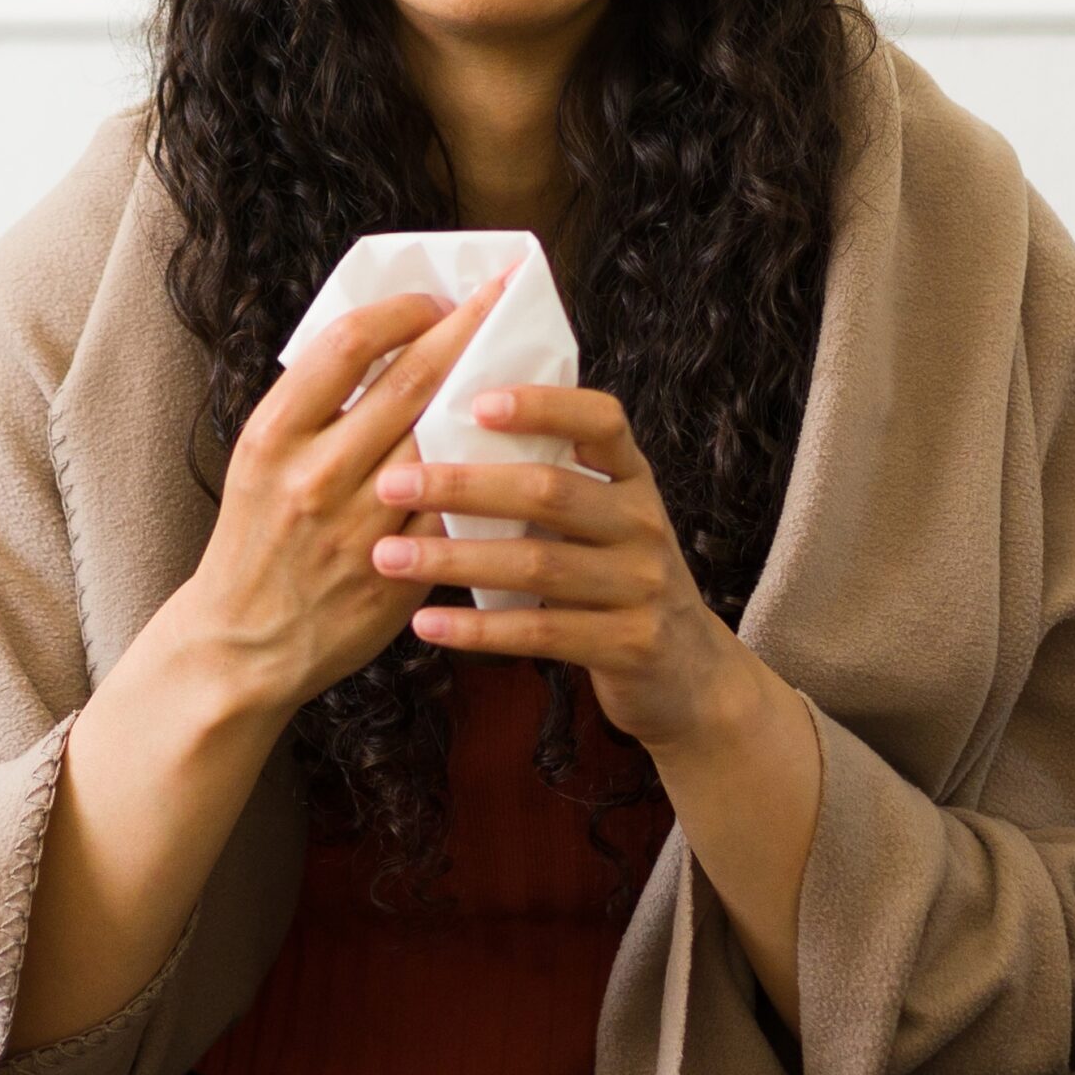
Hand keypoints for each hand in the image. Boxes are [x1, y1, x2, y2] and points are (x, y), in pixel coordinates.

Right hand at [149, 262, 519, 720]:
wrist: (244, 642)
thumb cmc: (257, 539)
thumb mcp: (262, 460)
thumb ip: (315, 408)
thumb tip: (390, 344)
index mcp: (273, 436)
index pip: (347, 345)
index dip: (401, 311)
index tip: (434, 300)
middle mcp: (315, 475)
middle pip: (410, 382)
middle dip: (465, 329)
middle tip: (502, 297)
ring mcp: (359, 526)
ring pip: (445, 444)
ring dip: (490, 397)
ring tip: (521, 362)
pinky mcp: (398, 572)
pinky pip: (458, 510)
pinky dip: (488, 475)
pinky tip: (516, 447)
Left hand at [365, 383, 782, 747]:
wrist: (687, 673)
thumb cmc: (617, 578)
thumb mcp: (604, 519)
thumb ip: (553, 477)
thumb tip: (454, 423)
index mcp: (633, 479)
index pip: (601, 421)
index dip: (543, 406)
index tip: (477, 401)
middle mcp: (642, 524)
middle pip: (550, 491)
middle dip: (464, 485)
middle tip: (393, 483)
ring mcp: (641, 586)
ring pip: (538, 564)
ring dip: (454, 559)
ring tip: (387, 556)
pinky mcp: (628, 645)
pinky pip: (541, 632)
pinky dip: (478, 629)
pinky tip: (426, 623)